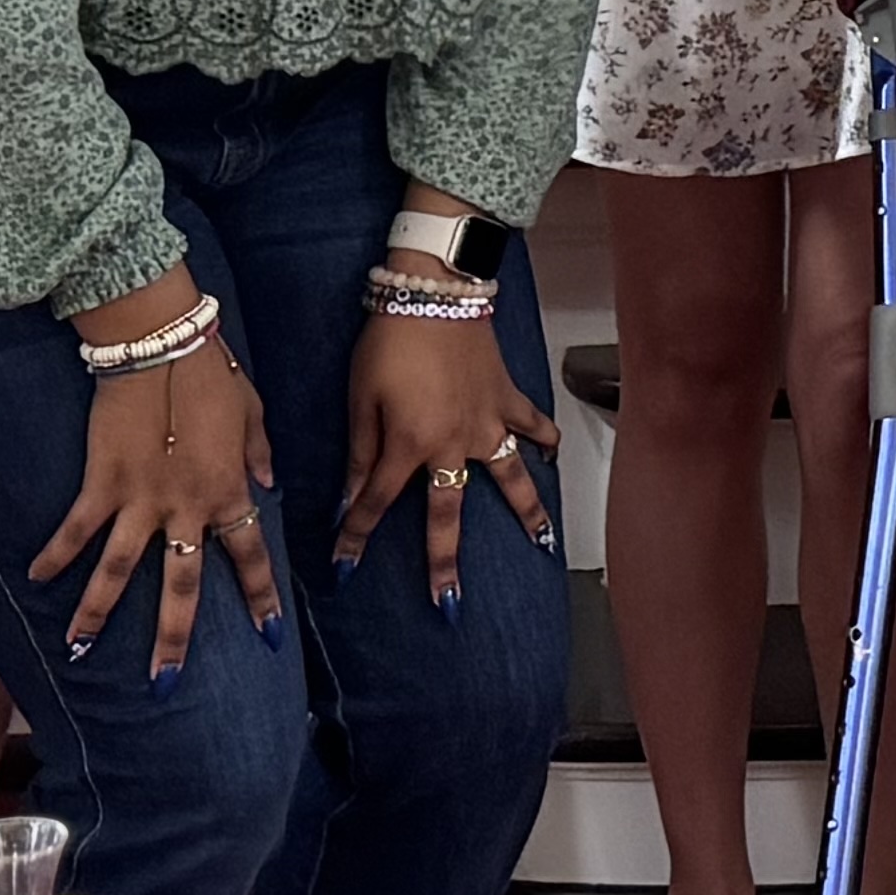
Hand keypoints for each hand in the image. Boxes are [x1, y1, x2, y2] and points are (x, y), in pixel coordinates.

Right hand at [29, 315, 277, 682]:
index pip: (249, 555)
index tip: (271, 636)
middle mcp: (185, 507)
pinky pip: (76, 530)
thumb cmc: (211, 372)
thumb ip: (259, 454)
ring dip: (96, 613)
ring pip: (117, 571)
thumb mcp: (252, 412)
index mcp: (228, 491)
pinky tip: (35, 579)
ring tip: (79, 650)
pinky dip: (55, 555)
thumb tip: (269, 485)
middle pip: (180, 586)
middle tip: (164, 684)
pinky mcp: (101, 484)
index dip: (261, 597)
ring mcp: (140, 500)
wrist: (162, 345)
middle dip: (173, 638)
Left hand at [336, 304, 561, 605]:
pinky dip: (544, 440)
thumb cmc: (389, 340)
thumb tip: (349, 499)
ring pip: (511, 479)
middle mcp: (453, 445)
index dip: (356, 538)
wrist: (435, 291)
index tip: (344, 569)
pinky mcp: (507, 397)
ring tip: (541, 543)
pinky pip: (532, 424)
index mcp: (409, 446)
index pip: (375, 504)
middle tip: (447, 604)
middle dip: (443, 562)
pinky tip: (551, 457)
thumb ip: (359, 453)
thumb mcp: (360, 398)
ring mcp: (488, 424)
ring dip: (527, 512)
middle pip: (448, 515)